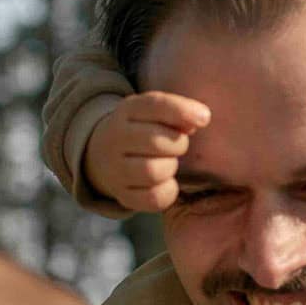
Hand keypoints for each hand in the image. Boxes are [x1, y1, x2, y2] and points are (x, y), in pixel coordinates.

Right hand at [84, 93, 210, 211]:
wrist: (101, 155)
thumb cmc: (142, 130)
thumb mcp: (154, 112)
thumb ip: (178, 111)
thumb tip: (200, 119)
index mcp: (128, 110)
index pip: (154, 105)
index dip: (182, 111)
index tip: (204, 119)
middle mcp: (116, 138)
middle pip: (156, 141)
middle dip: (178, 144)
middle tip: (177, 145)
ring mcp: (116, 169)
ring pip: (152, 172)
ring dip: (170, 168)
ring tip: (168, 163)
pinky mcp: (122, 195)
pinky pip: (153, 198)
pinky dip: (168, 192)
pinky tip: (166, 182)